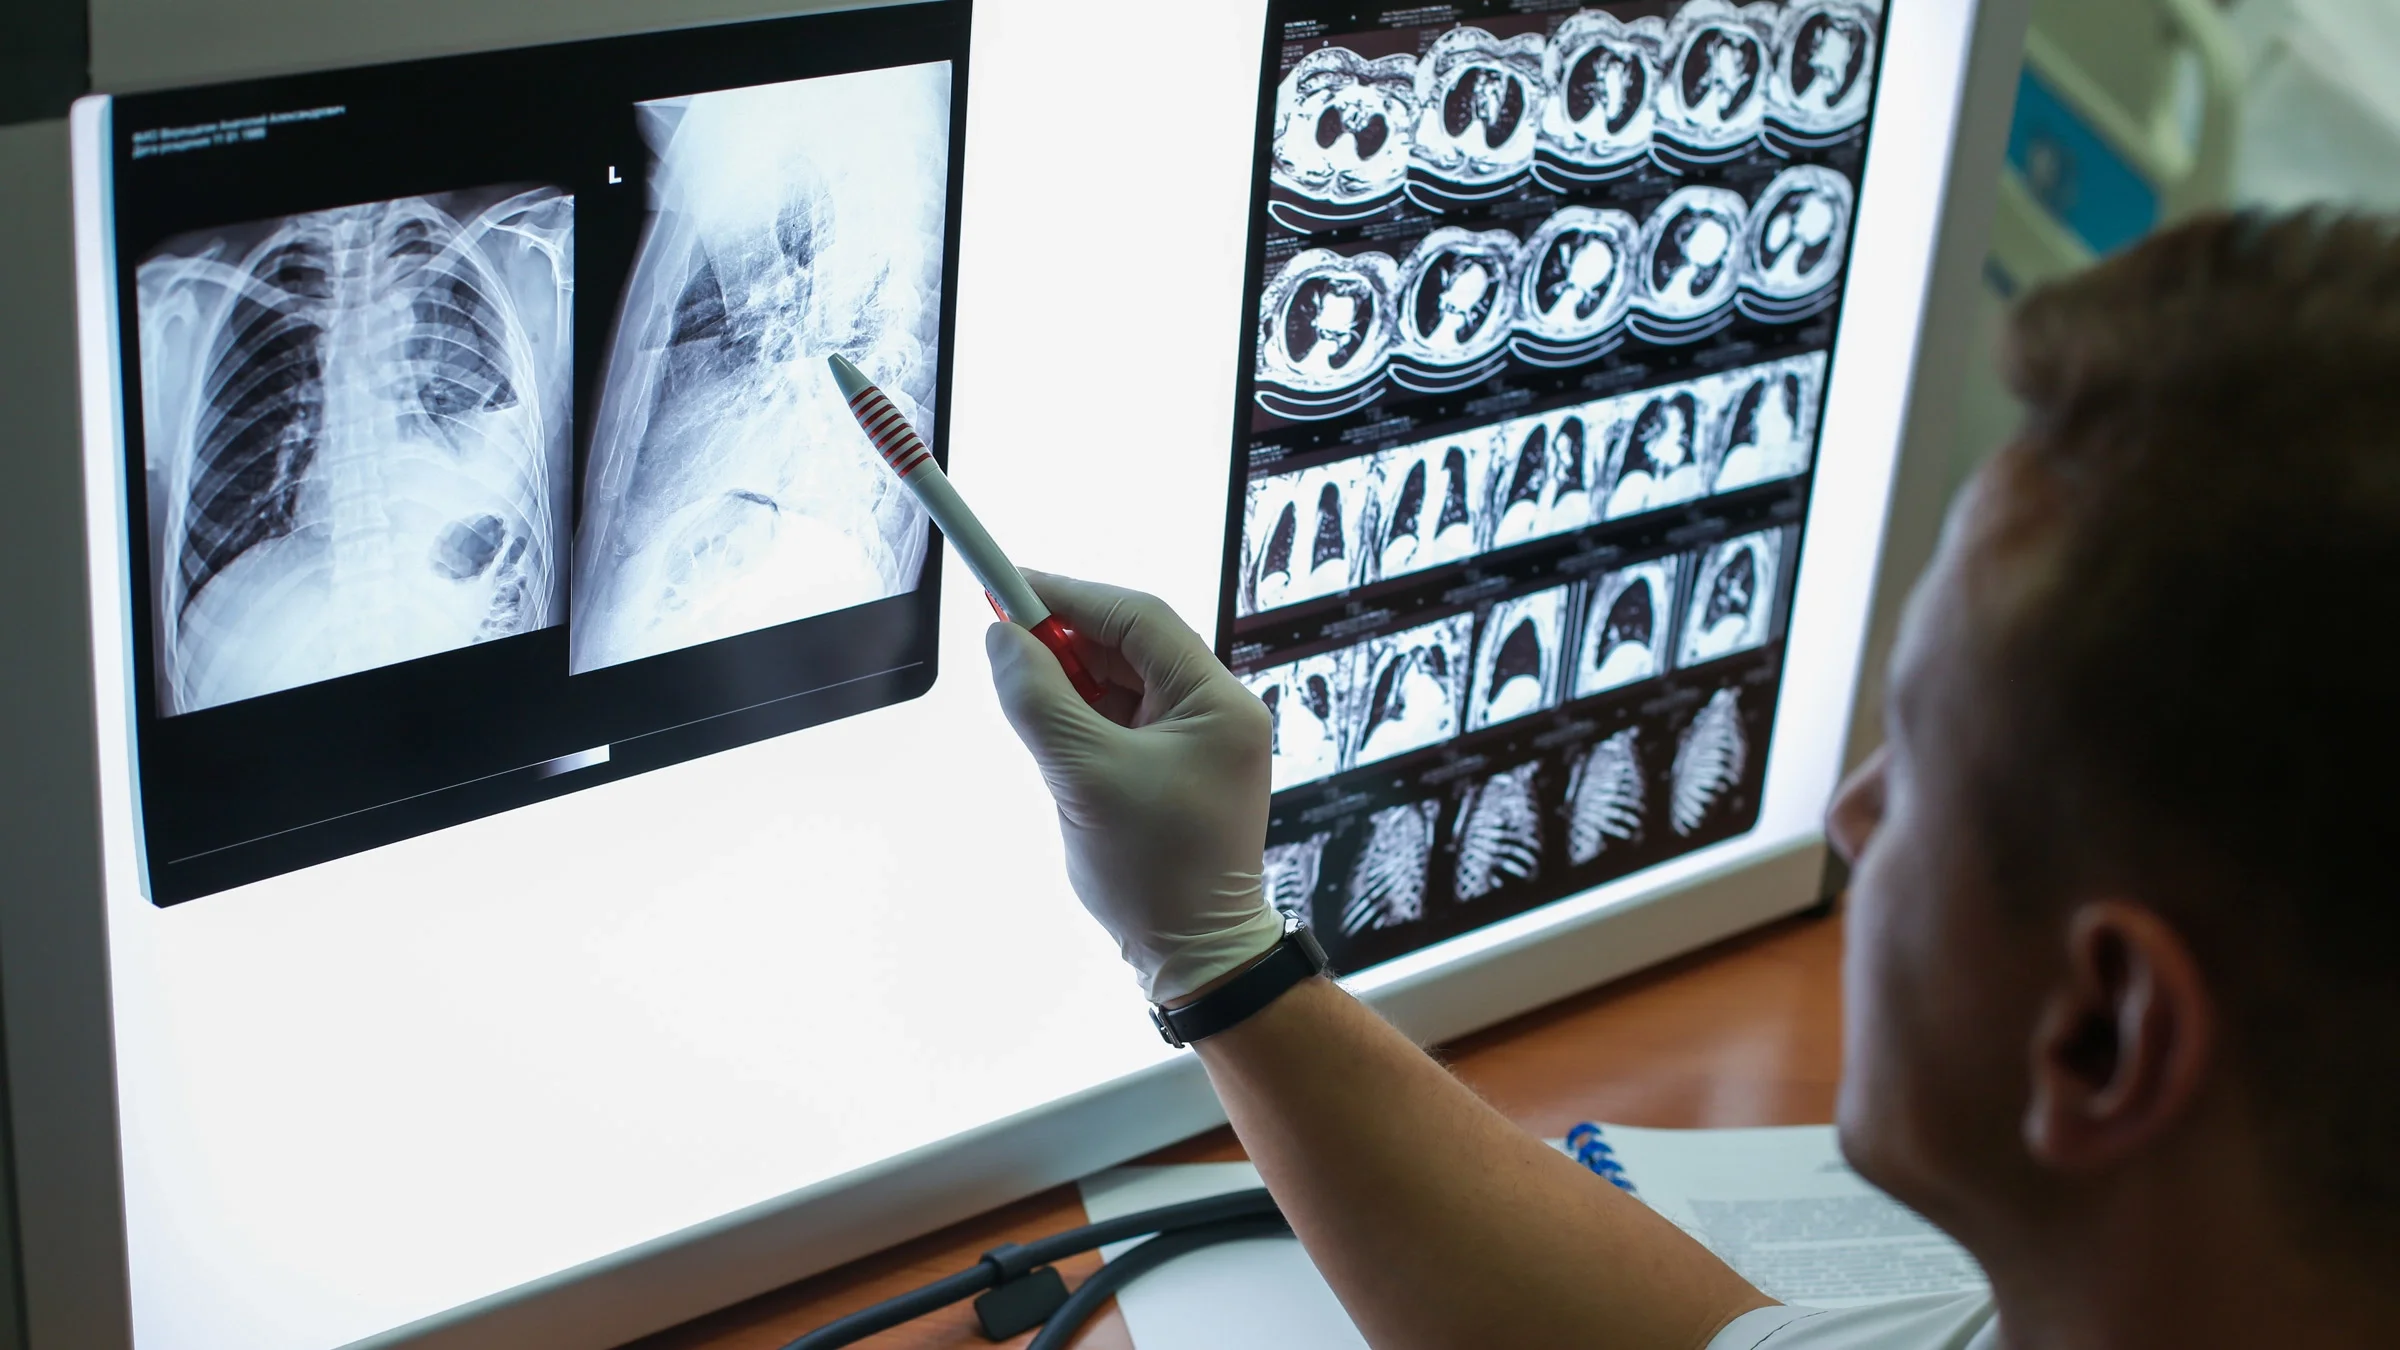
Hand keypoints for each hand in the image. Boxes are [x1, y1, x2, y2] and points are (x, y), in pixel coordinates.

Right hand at [984, 572, 1285, 1001]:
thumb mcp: (1082, 777)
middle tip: (1003, 642)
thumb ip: (1039, 699)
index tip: (1006, 584)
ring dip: (1071, 686)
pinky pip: (1124, 721)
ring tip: (1029, 710)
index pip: (1138, 617)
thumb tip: (1003, 640)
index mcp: (1217, 702)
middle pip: (1132, 645)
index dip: (1068, 595)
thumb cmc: (1153, 873)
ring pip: (1123, 683)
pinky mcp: (1179, 768)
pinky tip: (1054, 741)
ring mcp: (1201, 741)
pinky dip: (1083, 720)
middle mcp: (1219, 711)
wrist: (1196, 956)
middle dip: (1065, 642)